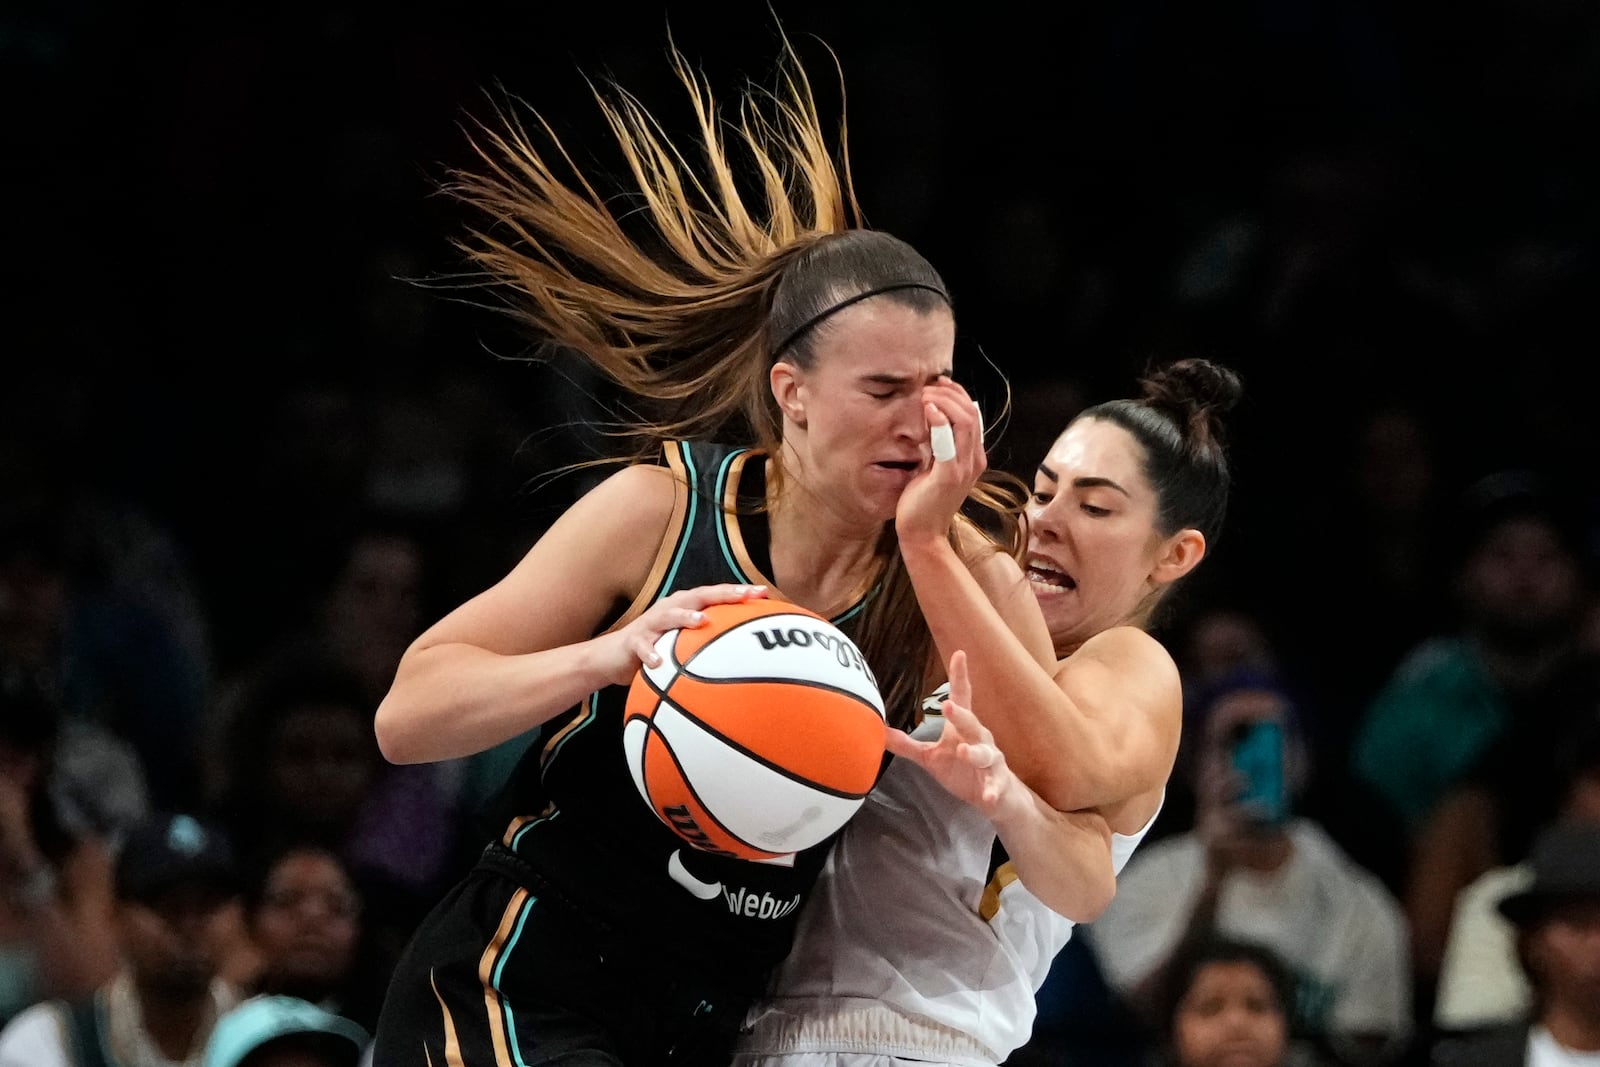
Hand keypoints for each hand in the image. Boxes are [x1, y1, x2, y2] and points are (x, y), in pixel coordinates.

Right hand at [593, 583, 766, 685]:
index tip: (764, 593)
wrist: (614, 657)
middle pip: (698, 596)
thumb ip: (710, 644)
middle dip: (722, 594)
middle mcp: (670, 609)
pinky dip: (650, 654)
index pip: (716, 596)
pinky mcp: (634, 641)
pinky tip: (657, 662)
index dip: (738, 593)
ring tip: (702, 621)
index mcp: (685, 608)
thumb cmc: (658, 649)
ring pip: (669, 616)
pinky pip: (642, 647)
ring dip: (684, 617)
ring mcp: (651, 623)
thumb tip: (746, 656)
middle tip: (743, 596)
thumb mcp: (685, 645)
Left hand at [885, 649, 1016, 817]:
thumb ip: (907, 745)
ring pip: (984, 753)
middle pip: (971, 722)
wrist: (995, 798)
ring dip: (974, 752)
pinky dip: (992, 791)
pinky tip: (987, 796)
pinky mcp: (997, 783)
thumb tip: (878, 731)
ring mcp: (991, 761)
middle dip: (959, 714)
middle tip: (946, 705)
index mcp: (963, 728)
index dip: (960, 676)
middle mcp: (980, 739)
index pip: (962, 697)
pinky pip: (995, 785)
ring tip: (963, 750)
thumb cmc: (962, 770)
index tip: (959, 654)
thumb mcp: (930, 757)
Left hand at [895, 376, 985, 546]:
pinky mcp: (949, 475)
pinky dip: (939, 420)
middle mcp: (974, 461)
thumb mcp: (934, 466)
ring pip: (965, 421)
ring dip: (943, 402)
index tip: (938, 383)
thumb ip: (938, 444)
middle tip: (927, 387)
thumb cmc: (924, 500)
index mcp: (974, 458)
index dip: (958, 394)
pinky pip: (949, 441)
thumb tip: (932, 417)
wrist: (923, 534)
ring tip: (924, 396)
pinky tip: (927, 410)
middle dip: (949, 393)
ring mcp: (964, 468)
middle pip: (971, 413)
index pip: (974, 415)